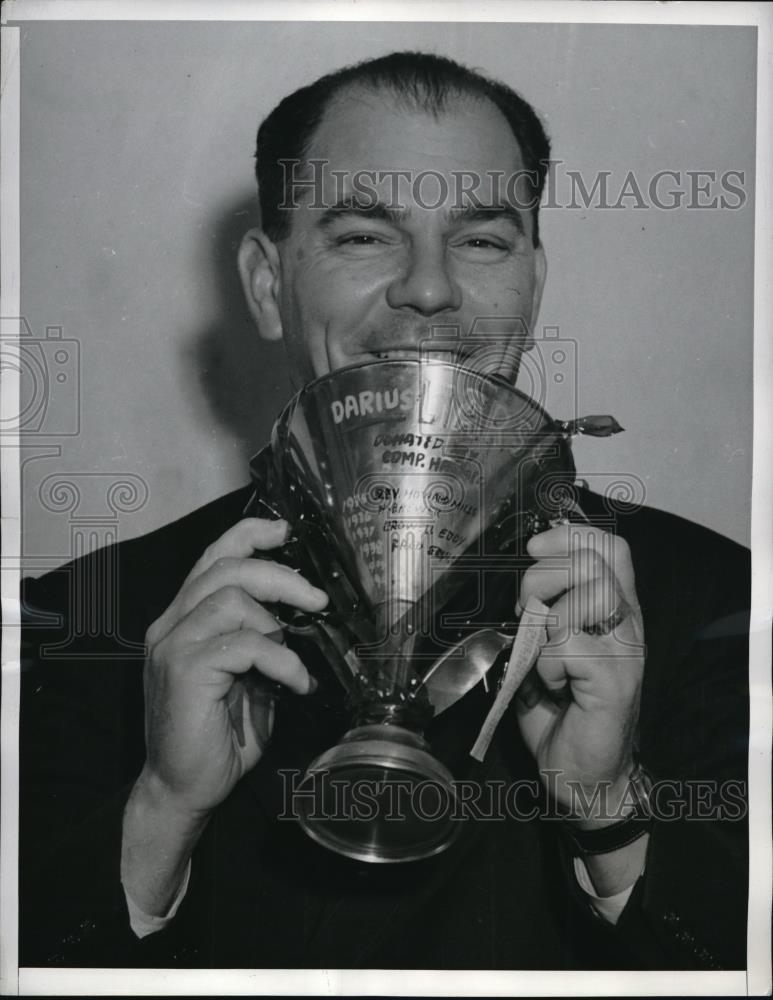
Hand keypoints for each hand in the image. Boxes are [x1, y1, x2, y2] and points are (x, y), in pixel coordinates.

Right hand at [140, 517, 327, 817]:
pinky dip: (280, 660)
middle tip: (317, 599)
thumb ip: (262, 640)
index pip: (213, 555)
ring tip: (297, 658)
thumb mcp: (247, 677)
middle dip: (281, 575)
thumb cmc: (218, 735)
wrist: (184, 788)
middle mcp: (171, 623)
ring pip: (232, 597)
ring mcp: (173, 644)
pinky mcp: (184, 670)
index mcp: (184, 618)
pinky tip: (296, 683)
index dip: (250, 534)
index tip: (286, 531)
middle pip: (227, 566)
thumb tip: (304, 614)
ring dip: (279, 623)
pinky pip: (244, 643)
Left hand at [515, 524, 644, 824]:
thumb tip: (520, 574)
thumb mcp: (549, 648)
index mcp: (614, 609)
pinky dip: (546, 662)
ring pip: (589, 594)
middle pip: (593, 562)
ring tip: (539, 648)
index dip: (571, 535)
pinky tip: (551, 684)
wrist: (583, 773)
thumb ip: (545, 609)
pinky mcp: (614, 682)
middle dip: (543, 576)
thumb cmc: (563, 709)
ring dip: (547, 617)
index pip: (611, 546)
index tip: (536, 550)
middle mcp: (627, 624)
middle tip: (526, 611)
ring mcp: (625, 651)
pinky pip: (568, 645)